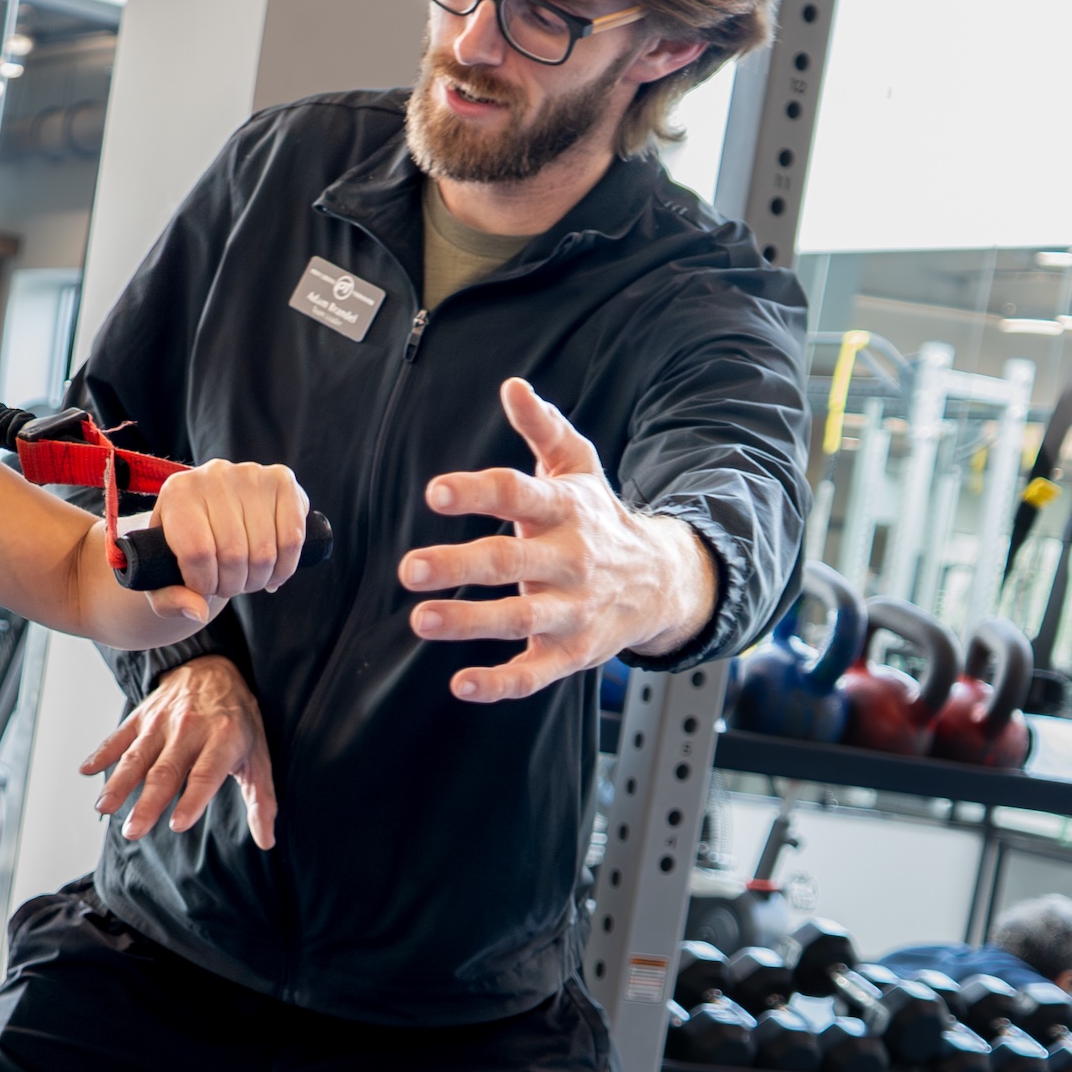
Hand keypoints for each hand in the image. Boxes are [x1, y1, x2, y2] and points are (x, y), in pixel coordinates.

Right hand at [81, 655, 278, 847]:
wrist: (214, 667)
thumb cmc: (239, 721)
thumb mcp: (259, 756)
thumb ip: (261, 800)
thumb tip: (266, 840)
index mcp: (223, 739)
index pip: (206, 773)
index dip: (193, 799)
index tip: (177, 824)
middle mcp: (190, 729)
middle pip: (166, 771)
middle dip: (147, 803)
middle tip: (133, 831)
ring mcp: (162, 721)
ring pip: (138, 756)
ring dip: (118, 783)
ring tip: (103, 808)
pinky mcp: (142, 716)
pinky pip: (119, 736)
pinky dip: (102, 752)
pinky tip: (86, 770)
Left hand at [139, 459, 310, 619]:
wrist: (210, 511)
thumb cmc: (180, 548)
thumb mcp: (161, 575)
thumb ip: (168, 600)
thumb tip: (200, 611)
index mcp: (177, 493)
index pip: (197, 552)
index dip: (205, 585)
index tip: (203, 592)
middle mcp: (213, 475)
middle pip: (234, 554)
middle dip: (232, 585)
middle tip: (227, 587)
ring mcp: (250, 475)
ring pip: (265, 551)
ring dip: (258, 579)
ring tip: (246, 579)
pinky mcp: (281, 480)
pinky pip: (293, 538)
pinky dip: (286, 567)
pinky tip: (273, 572)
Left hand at [402, 377, 716, 703]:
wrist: (662, 581)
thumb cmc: (600, 519)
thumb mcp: (580, 468)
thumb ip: (544, 428)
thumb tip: (513, 386)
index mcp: (565, 510)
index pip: (518, 494)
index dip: (478, 493)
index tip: (435, 493)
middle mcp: (571, 560)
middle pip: (510, 562)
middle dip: (459, 565)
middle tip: (409, 568)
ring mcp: (573, 610)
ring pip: (519, 618)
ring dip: (470, 621)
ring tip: (421, 619)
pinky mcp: (572, 652)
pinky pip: (536, 673)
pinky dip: (502, 683)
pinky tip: (462, 684)